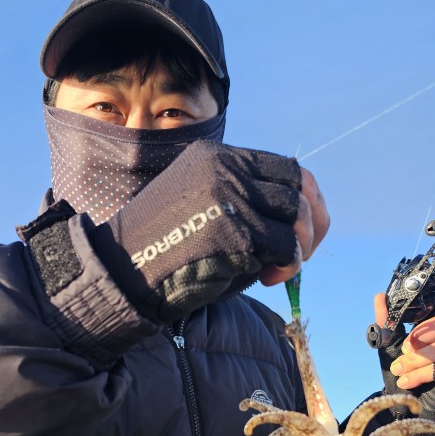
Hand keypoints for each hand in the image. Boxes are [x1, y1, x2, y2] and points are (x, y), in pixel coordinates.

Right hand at [93, 140, 323, 321]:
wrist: (122, 273)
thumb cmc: (162, 253)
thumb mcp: (203, 209)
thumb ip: (245, 203)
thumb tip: (302, 221)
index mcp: (215, 157)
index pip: (284, 166)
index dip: (305, 199)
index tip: (301, 231)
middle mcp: (225, 167)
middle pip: (298, 184)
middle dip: (312, 222)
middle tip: (301, 254)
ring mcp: (230, 194)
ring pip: (295, 214)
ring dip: (298, 247)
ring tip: (278, 269)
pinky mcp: (234, 228)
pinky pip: (285, 245)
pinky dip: (288, 266)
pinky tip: (267, 278)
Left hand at [374, 260, 434, 389]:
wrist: (410, 407)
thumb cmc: (405, 371)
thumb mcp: (390, 346)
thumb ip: (388, 323)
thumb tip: (379, 297)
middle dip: (421, 335)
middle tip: (405, 347)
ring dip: (415, 359)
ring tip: (399, 368)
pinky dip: (418, 374)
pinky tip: (406, 381)